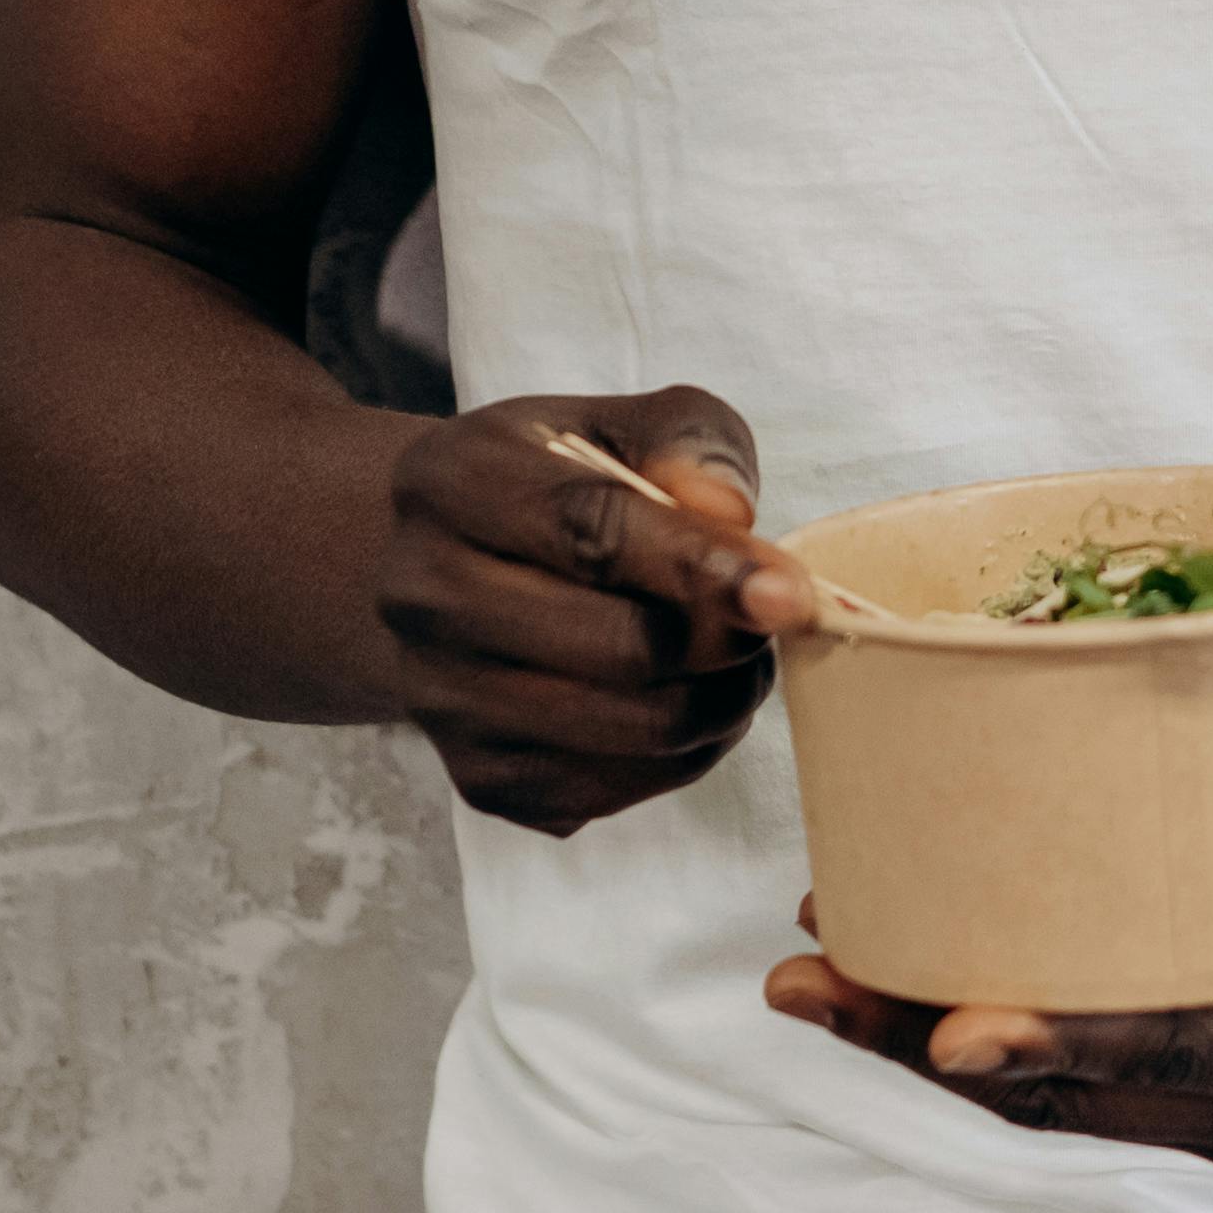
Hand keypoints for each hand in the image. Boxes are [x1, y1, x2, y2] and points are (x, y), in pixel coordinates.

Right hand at [376, 388, 824, 835]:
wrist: (454, 566)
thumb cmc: (558, 482)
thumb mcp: (619, 424)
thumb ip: (689, 442)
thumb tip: (730, 512)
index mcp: (452, 483)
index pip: (590, 532)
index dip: (702, 565)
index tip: (789, 590)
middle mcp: (423, 595)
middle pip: (619, 647)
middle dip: (726, 641)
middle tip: (768, 621)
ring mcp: (442, 699)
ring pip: (631, 728)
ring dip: (719, 702)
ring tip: (735, 660)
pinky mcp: (479, 778)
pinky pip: (617, 789)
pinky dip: (680, 756)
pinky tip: (681, 700)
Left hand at [763, 751, 1212, 1173]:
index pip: (1189, 1056)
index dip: (1066, 1046)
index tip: (950, 1031)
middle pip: (1083, 1094)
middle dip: (931, 1042)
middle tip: (800, 975)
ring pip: (1073, 1093)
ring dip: (939, 1037)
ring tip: (814, 960)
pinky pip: (1106, 1065)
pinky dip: (1007, 1021)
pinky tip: (925, 956)